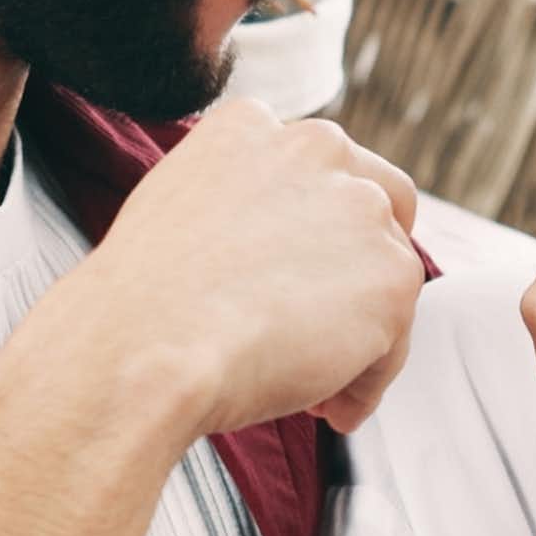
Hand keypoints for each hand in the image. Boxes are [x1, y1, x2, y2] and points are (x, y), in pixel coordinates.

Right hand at [80, 98, 422, 435]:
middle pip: (374, 209)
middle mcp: (315, 149)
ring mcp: (361, 209)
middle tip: (327, 325)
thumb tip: (268, 256)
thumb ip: (236, 211)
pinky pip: (393, 339)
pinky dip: (367, 380)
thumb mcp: (174, 217)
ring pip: (384, 281)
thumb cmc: (142, 304)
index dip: (315, 229)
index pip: (314, 168)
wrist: (146, 344)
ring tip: (313, 391)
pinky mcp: (391, 274)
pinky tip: (329, 409)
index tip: (295, 277)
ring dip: (358, 338)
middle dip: (359, 269)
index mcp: (251, 126)